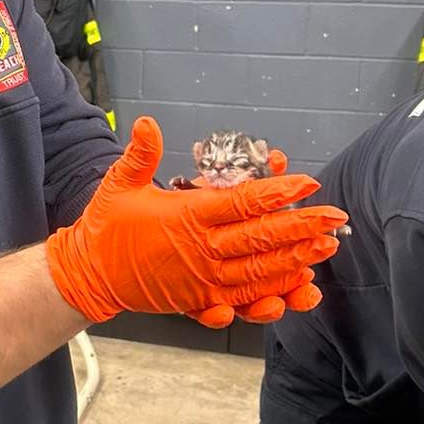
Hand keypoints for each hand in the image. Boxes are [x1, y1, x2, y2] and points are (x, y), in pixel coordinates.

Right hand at [45, 117, 347, 323]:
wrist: (89, 273)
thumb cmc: (107, 226)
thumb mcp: (119, 183)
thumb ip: (140, 154)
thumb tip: (148, 123)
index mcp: (185, 216)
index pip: (240, 203)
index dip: (276, 192)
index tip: (305, 182)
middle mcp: (199, 249)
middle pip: (260, 238)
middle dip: (301, 226)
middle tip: (333, 217)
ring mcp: (202, 279)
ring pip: (259, 271)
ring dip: (296, 259)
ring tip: (325, 247)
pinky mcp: (201, 299)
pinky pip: (244, 297)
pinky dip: (273, 292)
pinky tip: (297, 285)